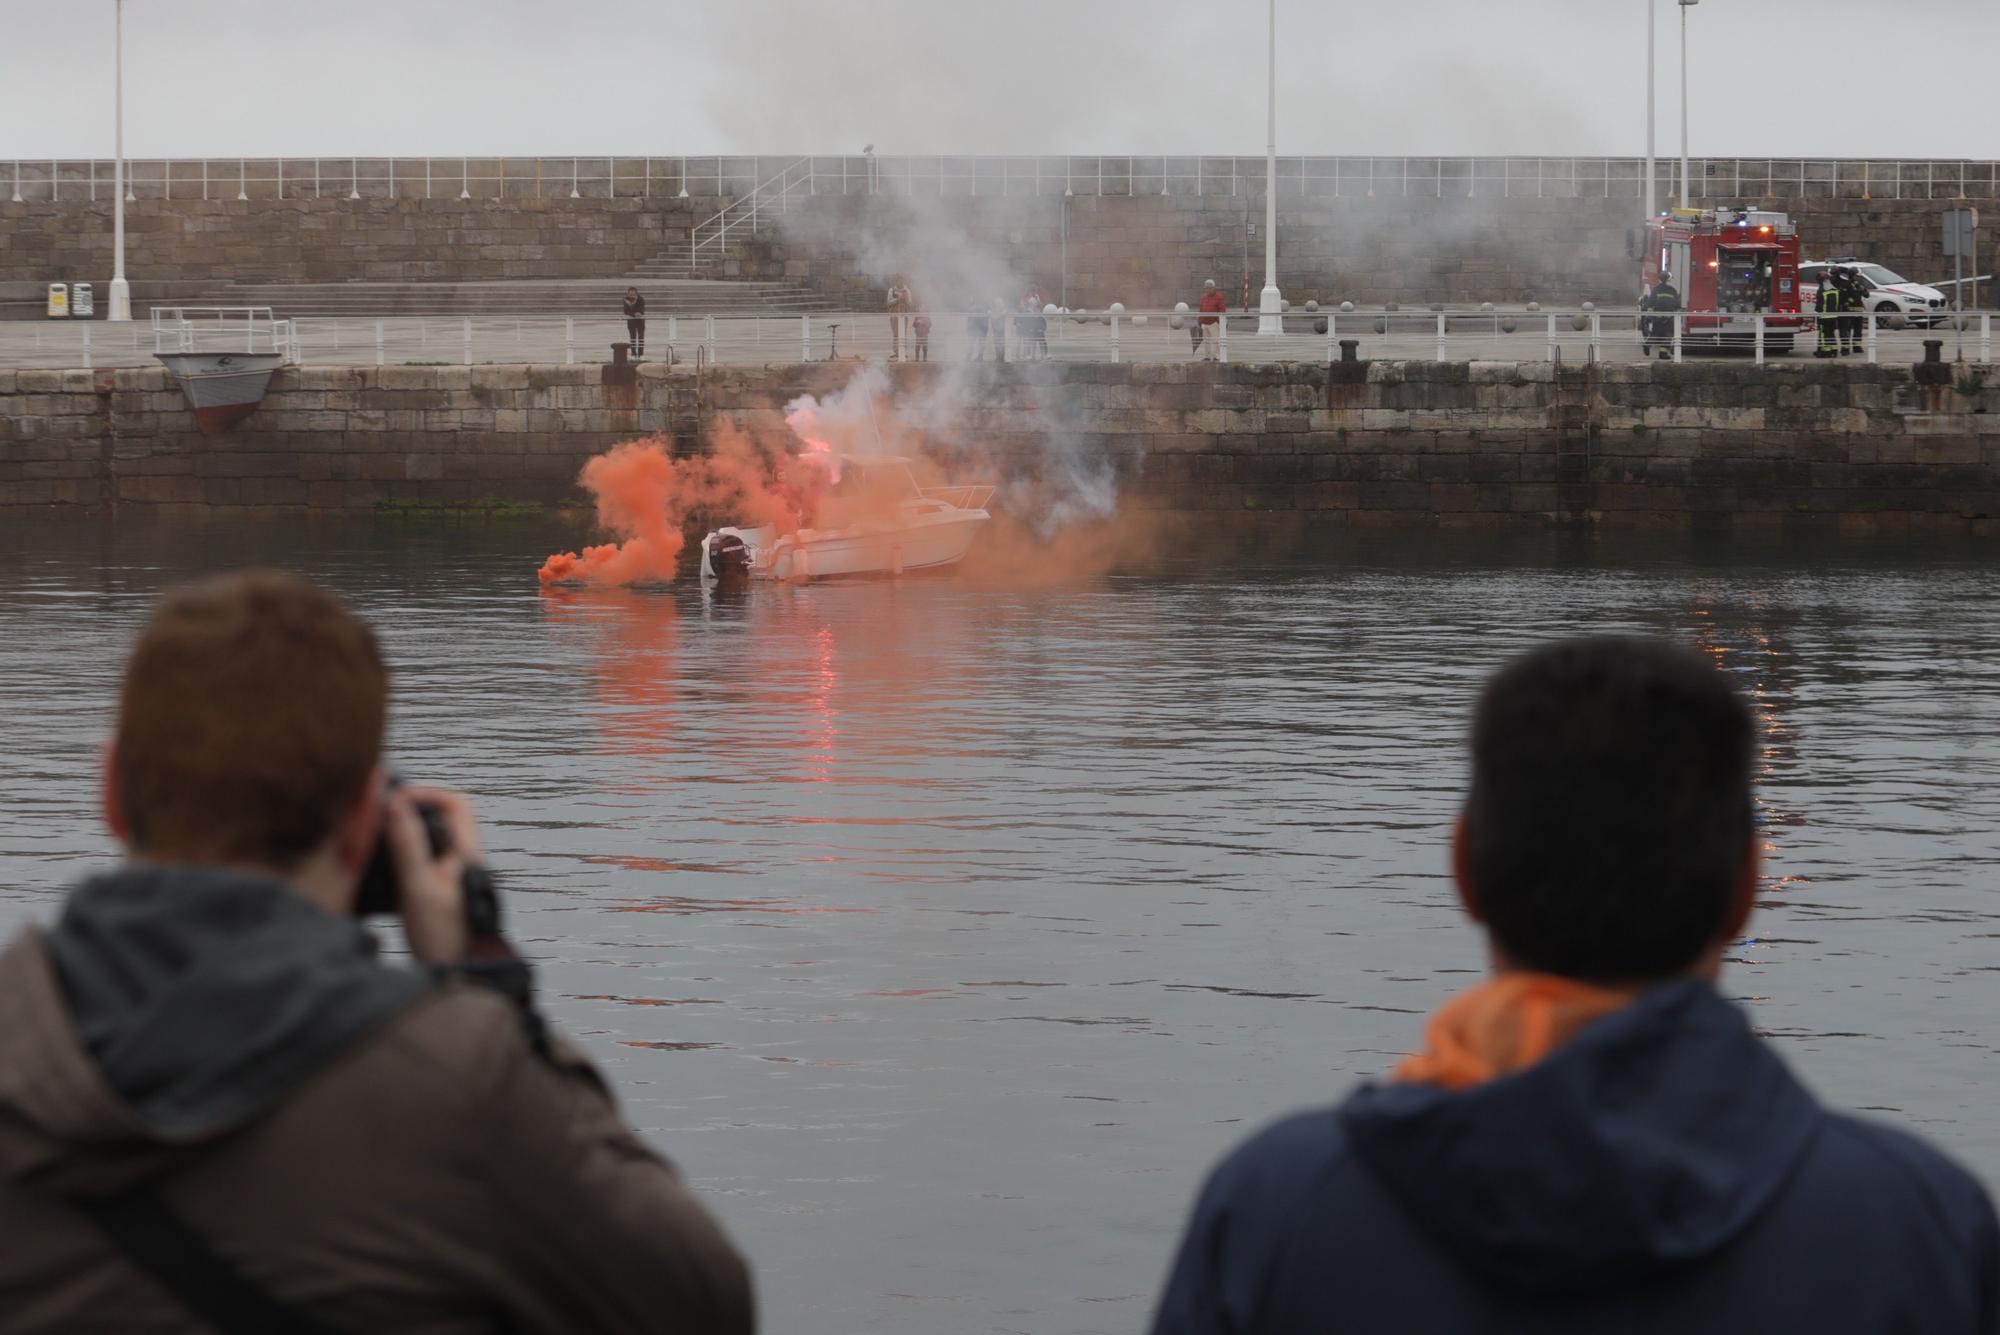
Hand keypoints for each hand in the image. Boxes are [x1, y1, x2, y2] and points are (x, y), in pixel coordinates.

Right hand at [384, 785, 483, 965]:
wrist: (455, 975)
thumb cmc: (445, 936)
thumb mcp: (419, 886)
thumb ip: (407, 845)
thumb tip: (395, 804)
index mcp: (466, 852)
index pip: (456, 803)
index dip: (426, 794)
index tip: (394, 800)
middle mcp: (461, 860)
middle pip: (439, 818)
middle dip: (408, 810)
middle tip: (377, 814)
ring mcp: (447, 876)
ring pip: (425, 839)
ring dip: (400, 833)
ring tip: (372, 836)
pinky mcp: (433, 892)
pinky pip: (416, 861)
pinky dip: (397, 856)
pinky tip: (377, 865)